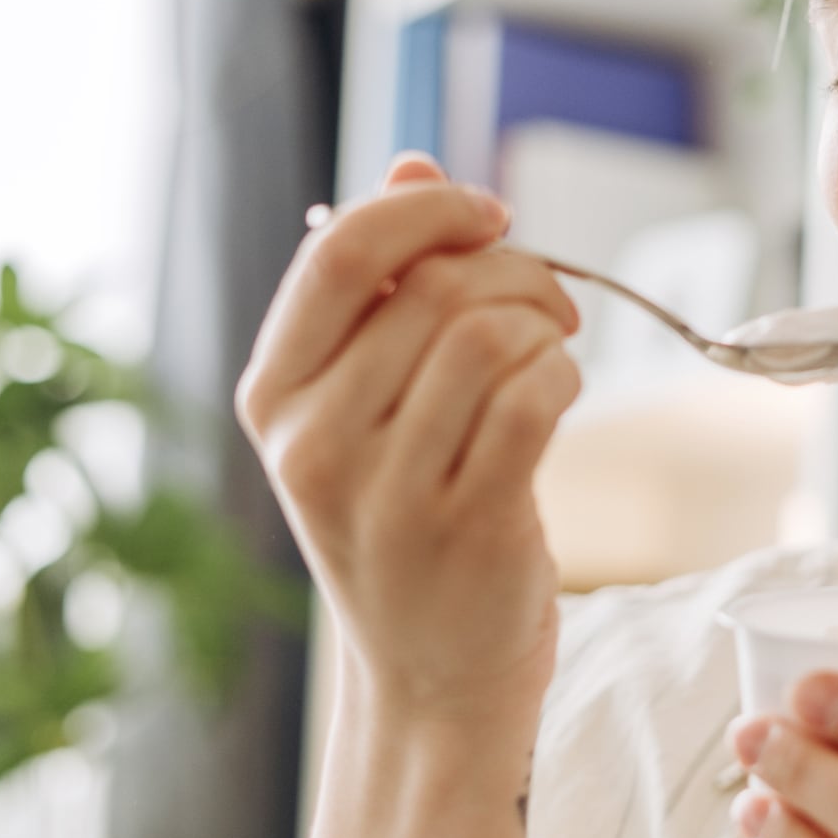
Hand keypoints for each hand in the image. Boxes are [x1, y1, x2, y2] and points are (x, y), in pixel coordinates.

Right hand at [235, 150, 583, 725]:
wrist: (431, 675)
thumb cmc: (406, 521)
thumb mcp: (367, 404)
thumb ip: (387, 285)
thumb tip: (413, 161)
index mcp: (274, 393)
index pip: (341, 251)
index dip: (428, 209)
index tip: (488, 214)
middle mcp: (313, 441)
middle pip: (434, 288)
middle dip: (515, 270)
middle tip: (550, 301)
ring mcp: (385, 491)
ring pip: (488, 337)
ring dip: (545, 324)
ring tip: (553, 351)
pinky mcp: (464, 526)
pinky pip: (531, 399)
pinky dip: (562, 377)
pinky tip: (558, 393)